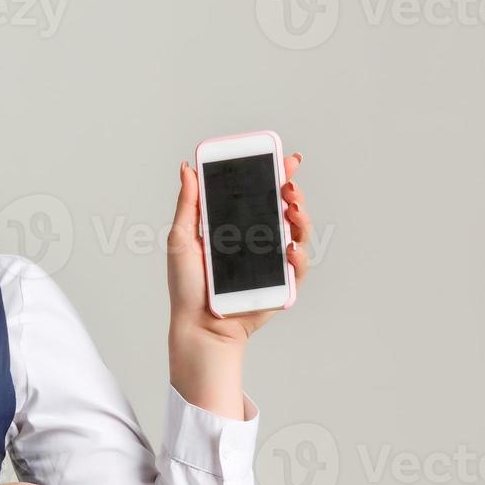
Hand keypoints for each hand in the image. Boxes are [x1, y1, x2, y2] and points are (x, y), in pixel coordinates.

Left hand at [167, 151, 310, 342]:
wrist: (197, 325)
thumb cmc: (187, 285)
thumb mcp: (182, 237)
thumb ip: (189, 203)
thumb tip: (188, 167)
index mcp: (236, 226)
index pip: (260, 194)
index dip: (275, 175)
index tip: (284, 158)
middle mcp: (258, 240)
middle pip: (285, 210)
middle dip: (292, 192)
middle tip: (288, 185)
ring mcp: (272, 262)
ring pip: (299, 233)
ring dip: (301, 218)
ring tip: (292, 209)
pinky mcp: (281, 284)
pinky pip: (299, 268)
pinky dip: (299, 256)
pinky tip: (290, 249)